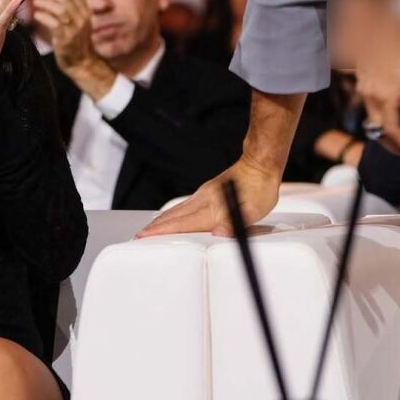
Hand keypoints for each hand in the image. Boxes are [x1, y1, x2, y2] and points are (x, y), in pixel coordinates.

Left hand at [32, 0, 115, 99]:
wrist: (81, 63)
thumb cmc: (76, 38)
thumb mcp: (79, 18)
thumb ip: (75, 0)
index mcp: (86, 11)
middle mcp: (83, 18)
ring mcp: (76, 29)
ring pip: (61, 9)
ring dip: (46, 2)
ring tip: (35, 0)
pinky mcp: (67, 39)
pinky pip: (55, 24)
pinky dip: (45, 17)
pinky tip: (37, 15)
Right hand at [136, 155, 281, 237]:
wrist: (260, 164)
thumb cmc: (260, 187)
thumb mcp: (255, 210)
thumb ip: (235, 224)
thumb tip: (219, 234)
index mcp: (213, 207)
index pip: (183, 223)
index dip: (163, 231)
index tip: (146, 235)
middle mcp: (204, 200)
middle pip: (174, 216)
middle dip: (156, 226)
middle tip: (139, 235)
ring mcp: (204, 194)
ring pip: (177, 209)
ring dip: (162, 220)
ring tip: (150, 228)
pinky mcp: (207, 192)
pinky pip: (184, 205)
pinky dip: (172, 213)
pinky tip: (171, 216)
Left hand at [355, 40, 399, 158]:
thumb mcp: (398, 58)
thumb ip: (399, 78)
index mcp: (365, 79)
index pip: (371, 109)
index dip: (385, 127)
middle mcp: (365, 87)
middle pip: (373, 124)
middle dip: (391, 141)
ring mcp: (373, 93)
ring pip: (381, 129)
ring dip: (399, 143)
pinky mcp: (387, 97)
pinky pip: (392, 127)